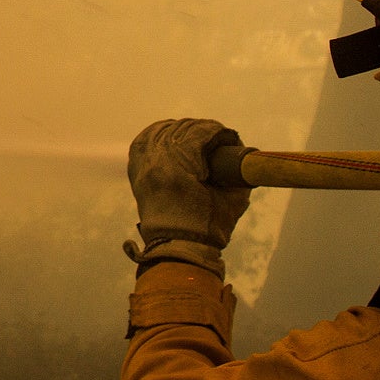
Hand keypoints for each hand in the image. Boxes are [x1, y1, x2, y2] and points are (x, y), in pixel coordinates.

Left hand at [127, 117, 250, 273]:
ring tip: (196, 138)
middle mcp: (156, 163)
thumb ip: (239, 172)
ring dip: (180, 130)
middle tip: (217, 139)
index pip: (197, 132)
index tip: (228, 138)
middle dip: (201, 130)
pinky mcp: (137, 174)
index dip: (216, 131)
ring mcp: (143, 168)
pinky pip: (143, 142)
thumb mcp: (233, 199)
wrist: (177, 250)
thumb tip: (241, 150)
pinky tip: (170, 135)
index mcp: (177, 168)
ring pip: (160, 132)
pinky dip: (158, 135)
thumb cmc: (208, 229)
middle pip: (179, 130)